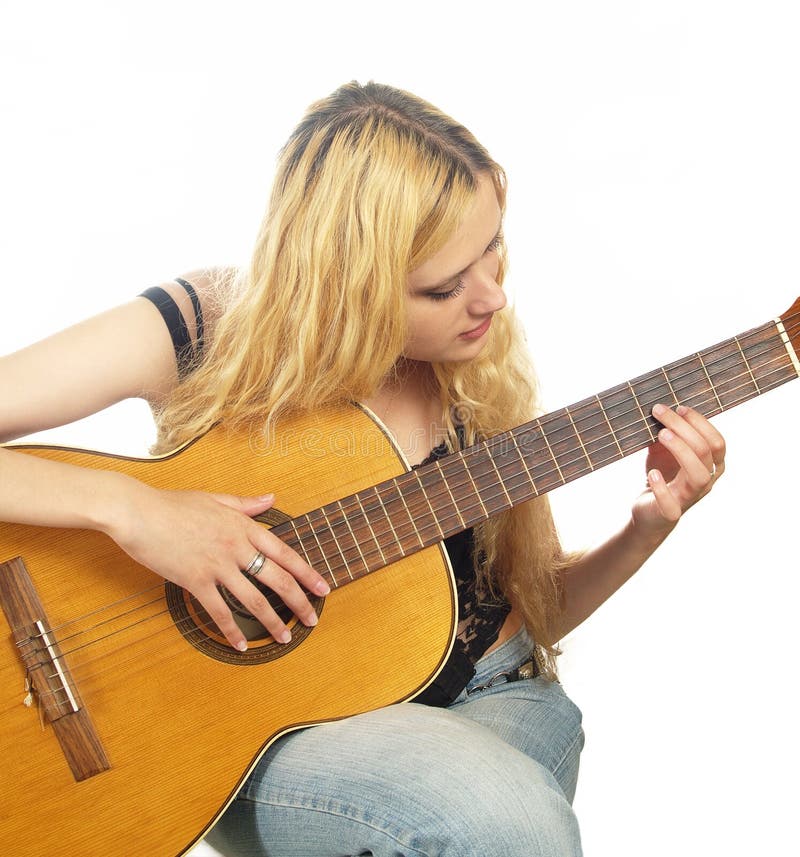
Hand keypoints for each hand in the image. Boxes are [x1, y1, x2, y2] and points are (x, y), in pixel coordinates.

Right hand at [106, 480, 329, 651]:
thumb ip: (245, 504)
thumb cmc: (174, 504)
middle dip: (299, 601)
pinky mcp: (195, 580)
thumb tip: (271, 499)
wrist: (138, 512)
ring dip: (272, 621)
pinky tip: (242, 645)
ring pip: (253, 599)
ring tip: (284, 637)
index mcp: (243, 527)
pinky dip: (232, 630)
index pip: (285, 553)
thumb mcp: (215, 499)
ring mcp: (217, 565)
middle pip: (277, 579)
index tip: (322, 588)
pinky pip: (218, 611)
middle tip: (312, 619)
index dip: (307, 573)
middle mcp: (236, 546)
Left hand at [631, 404, 725, 537]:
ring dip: (680, 450)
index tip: (679, 408)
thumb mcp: (664, 451)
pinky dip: (661, 488)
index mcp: (711, 465)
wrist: (648, 510)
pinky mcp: (671, 513)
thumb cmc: (661, 475)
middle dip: (683, 428)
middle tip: (660, 413)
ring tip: (661, 434)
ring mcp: (690, 498)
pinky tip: (652, 473)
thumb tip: (660, 407)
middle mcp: (706, 481)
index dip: (700, 423)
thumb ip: (667, 433)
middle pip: (705, 451)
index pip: (716, 441)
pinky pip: (672, 503)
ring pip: (697, 474)